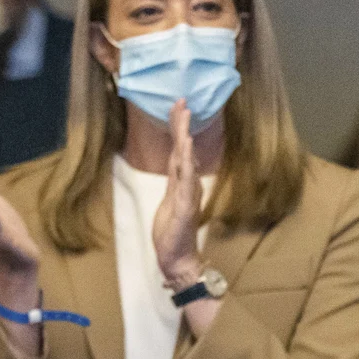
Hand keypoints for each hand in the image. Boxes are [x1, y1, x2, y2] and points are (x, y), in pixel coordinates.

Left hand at [154, 100, 206, 288]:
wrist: (178, 258)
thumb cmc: (173, 234)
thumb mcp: (169, 203)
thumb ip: (175, 184)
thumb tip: (179, 166)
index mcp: (181, 182)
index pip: (179, 150)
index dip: (178, 128)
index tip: (178, 107)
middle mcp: (188, 184)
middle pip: (183, 148)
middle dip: (181, 123)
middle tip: (181, 100)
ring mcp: (188, 192)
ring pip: (186, 158)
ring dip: (184, 135)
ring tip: (184, 114)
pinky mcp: (186, 204)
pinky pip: (186, 178)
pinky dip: (187, 159)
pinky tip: (186, 144)